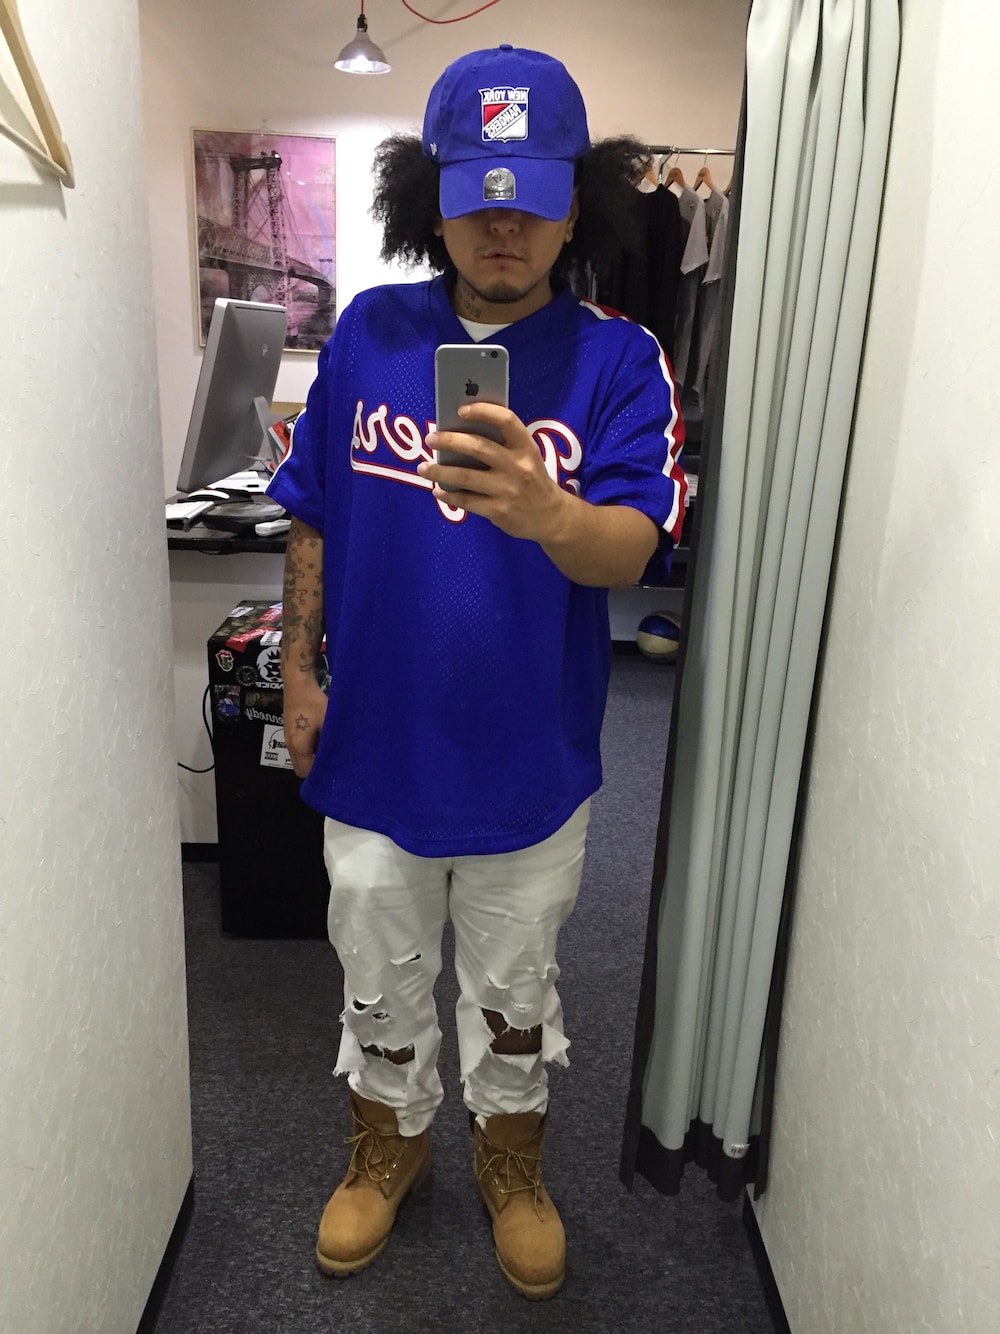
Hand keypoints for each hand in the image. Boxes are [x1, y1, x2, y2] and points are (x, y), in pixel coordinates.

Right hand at [283, 682, 327, 777]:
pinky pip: (299, 747)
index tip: (333, 769)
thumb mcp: (328, 723)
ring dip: (312, 756)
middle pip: (300, 767)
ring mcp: (287, 736)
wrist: (299, 683)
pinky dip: (308, 747)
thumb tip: (342, 757)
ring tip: (328, 747)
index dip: (319, 774)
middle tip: (332, 759)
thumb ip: (332, 743)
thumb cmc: (314, 702)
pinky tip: (321, 737)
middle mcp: (289, 744)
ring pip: (299, 757)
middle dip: (314, 767)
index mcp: (298, 746)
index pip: (305, 772)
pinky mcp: (289, 729)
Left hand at [420, 403, 569, 542]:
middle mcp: (518, 467)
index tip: (461, 410)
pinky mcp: (499, 511)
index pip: (506, 421)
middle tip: (431, 438)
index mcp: (526, 447)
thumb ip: (502, 445)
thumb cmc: (532, 480)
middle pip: (479, 447)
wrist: (551, 517)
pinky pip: (467, 501)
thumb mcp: (526, 457)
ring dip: (440, 470)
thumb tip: (461, 432)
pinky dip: (449, 495)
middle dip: (450, 441)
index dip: (483, 411)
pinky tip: (439, 490)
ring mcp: (508, 490)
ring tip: (424, 467)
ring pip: (466, 476)